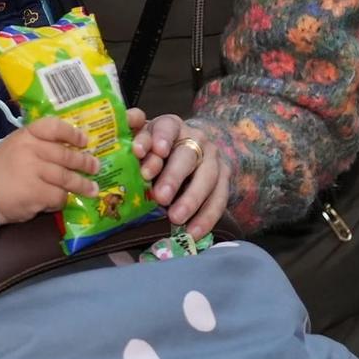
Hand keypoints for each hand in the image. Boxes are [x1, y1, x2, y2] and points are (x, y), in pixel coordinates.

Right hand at [0, 116, 97, 225]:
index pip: (54, 127)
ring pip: (66, 177)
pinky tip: (61, 201)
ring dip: (82, 185)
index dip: (72, 133)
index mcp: (26, 136)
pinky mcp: (36, 192)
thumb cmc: (2, 169)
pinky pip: (59, 195)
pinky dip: (62, 200)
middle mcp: (31, 150)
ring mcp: (33, 171)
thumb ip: (39, 144)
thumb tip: (70, 147)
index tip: (85, 140)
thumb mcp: (16, 146)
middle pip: (65, 155)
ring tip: (92, 189)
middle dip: (84, 162)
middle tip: (95, 167)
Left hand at [131, 111, 229, 236]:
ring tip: (175, 218)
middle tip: (160, 196)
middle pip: (187, 155)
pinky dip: (206, 218)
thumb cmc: (159, 149)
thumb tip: (134, 147)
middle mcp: (196, 138)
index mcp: (172, 125)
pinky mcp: (224, 177)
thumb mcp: (145, 142)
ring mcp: (213, 158)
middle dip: (173, 176)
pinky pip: (219, 199)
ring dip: (191, 199)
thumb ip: (138, 144)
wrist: (193, 147)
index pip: (167, 127)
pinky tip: (193, 233)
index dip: (161, 138)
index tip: (156, 152)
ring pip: (207, 177)